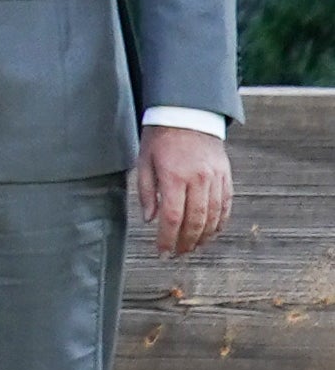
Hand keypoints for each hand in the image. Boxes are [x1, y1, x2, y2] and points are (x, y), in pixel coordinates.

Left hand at [136, 128, 232, 257]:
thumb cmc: (160, 138)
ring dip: (204, 236)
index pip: (172, 217)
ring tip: (193, 248)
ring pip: (213, 216)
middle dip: (185, 242)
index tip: (162, 251)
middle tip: (177, 254)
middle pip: (195, 221)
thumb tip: (150, 219)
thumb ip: (147, 192)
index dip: (167, 238)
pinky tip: (212, 232)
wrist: (188, 115)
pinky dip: (220, 222)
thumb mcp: (144, 161)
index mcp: (174, 176)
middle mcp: (198, 179)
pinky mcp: (226, 176)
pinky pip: (226, 205)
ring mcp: (215, 178)